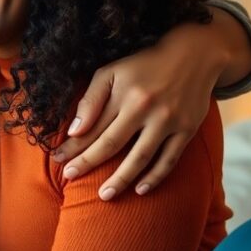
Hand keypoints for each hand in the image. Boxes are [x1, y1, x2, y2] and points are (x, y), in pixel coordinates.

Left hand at [52, 19, 225, 200]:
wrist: (193, 55)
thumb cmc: (143, 65)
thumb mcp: (111, 72)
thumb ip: (91, 99)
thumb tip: (75, 131)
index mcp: (123, 95)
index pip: (93, 127)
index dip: (74, 146)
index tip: (57, 160)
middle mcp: (145, 109)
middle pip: (111, 144)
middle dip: (88, 163)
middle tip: (70, 178)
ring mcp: (168, 122)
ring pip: (141, 157)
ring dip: (122, 178)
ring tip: (105, 195)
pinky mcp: (187, 130)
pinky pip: (169, 159)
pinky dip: (155, 176)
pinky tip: (140, 190)